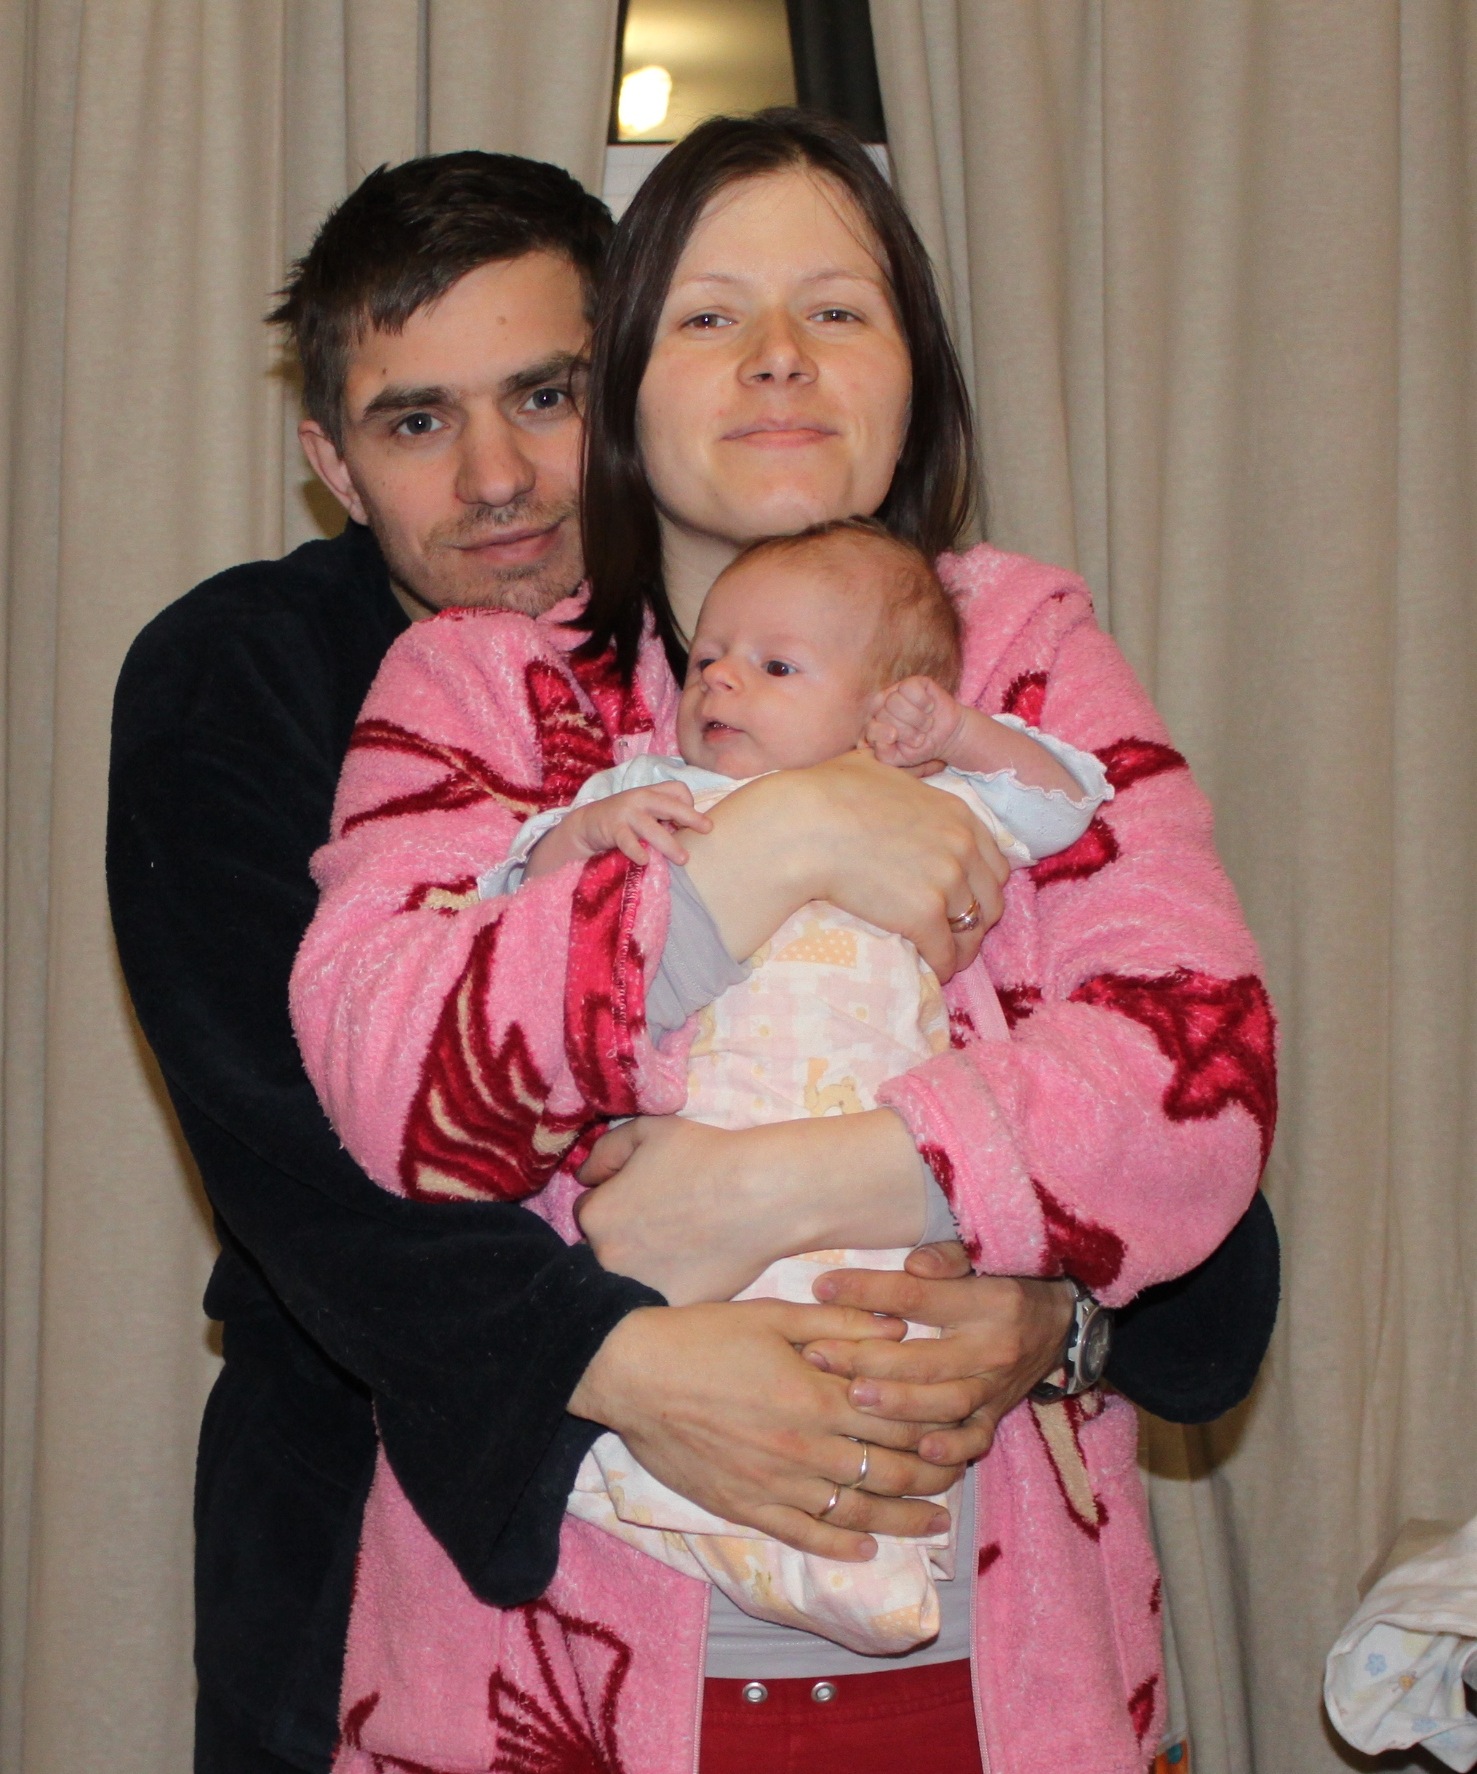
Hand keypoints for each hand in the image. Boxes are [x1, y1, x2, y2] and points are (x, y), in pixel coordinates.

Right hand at [527, 783, 710, 877]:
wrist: (588, 823)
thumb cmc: (624, 820)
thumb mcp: (645, 812)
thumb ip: (664, 818)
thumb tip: (690, 834)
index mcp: (652, 792)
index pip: (678, 789)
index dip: (689, 804)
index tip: (690, 822)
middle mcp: (641, 798)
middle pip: (670, 804)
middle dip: (690, 816)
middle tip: (707, 829)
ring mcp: (626, 812)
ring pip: (652, 827)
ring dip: (669, 843)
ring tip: (683, 859)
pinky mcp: (613, 828)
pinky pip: (627, 841)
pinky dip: (637, 850)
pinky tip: (645, 860)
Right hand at [568, 1301, 962, 1561]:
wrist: (633, 1374)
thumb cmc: (703, 1336)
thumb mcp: (776, 1315)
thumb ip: (841, 1324)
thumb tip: (900, 1325)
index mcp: (819, 1396)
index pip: (899, 1417)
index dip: (938, 1424)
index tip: (963, 1424)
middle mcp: (807, 1448)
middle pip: (889, 1470)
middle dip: (934, 1475)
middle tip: (960, 1476)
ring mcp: (777, 1485)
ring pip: (857, 1511)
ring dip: (903, 1518)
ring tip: (934, 1522)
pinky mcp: (746, 1507)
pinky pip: (805, 1535)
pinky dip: (842, 1546)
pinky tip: (867, 1548)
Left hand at [578, 1118, 792, 1302]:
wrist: (761, 1193)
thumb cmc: (704, 1154)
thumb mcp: (646, 1130)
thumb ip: (604, 1151)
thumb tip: (585, 1176)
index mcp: (596, 1217)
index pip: (587, 1214)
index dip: (614, 1202)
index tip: (642, 1197)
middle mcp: (607, 1259)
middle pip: (604, 1249)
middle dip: (625, 1236)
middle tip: (663, 1222)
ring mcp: (639, 1289)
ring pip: (630, 1278)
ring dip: (644, 1265)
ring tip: (680, 1246)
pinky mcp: (673, 1309)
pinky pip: (662, 1299)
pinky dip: (673, 1285)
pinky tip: (696, 1265)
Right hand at [684, 748, 1009, 979]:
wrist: (805, 825)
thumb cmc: (827, 792)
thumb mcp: (876, 768)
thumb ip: (903, 774)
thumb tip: (903, 758)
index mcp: (956, 813)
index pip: (995, 861)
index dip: (983, 885)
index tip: (967, 898)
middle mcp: (961, 846)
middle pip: (992, 898)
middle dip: (979, 919)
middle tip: (958, 932)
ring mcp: (946, 881)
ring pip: (973, 930)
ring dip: (964, 948)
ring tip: (949, 958)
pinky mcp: (924, 914)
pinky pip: (946, 952)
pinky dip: (942, 966)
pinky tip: (932, 972)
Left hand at [802, 1243, 1073, 1464]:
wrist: (1063, 1321)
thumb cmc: (1008, 1279)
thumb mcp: (986, 1255)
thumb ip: (949, 1256)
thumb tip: (913, 1263)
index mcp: (987, 1300)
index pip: (917, 1297)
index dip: (867, 1291)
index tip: (822, 1287)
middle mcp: (994, 1347)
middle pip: (924, 1360)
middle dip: (866, 1358)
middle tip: (818, 1354)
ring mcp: (997, 1386)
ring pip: (945, 1404)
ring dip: (897, 1406)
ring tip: (852, 1397)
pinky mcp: (999, 1414)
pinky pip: (976, 1438)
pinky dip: (950, 1450)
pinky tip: (919, 1452)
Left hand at [866, 676, 967, 768]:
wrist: (948, 737)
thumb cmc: (921, 747)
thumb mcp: (901, 758)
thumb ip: (885, 754)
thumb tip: (880, 740)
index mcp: (876, 725)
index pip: (870, 727)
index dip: (882, 733)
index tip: (895, 737)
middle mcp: (883, 706)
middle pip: (884, 714)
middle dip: (906, 730)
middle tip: (920, 735)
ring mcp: (897, 692)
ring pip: (894, 701)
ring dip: (916, 718)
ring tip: (926, 724)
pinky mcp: (913, 682)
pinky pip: (909, 688)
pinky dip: (922, 702)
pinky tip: (929, 707)